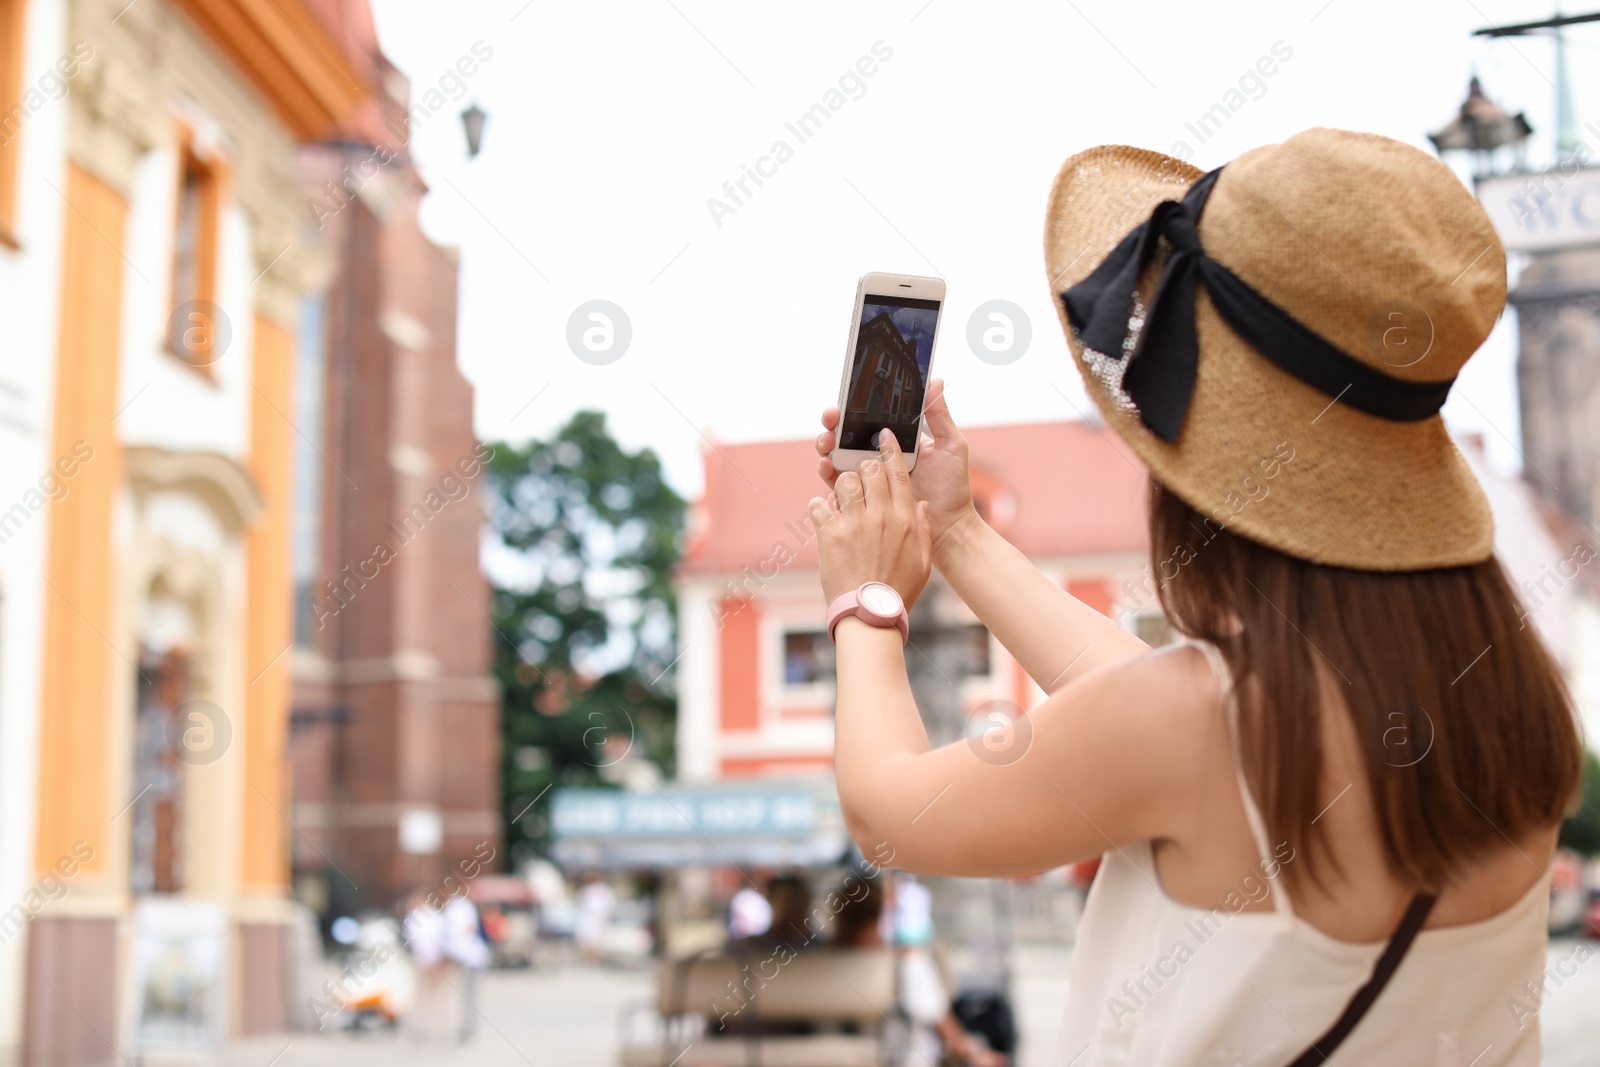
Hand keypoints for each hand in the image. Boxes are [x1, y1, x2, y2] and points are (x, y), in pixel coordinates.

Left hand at [809, 431, 932, 607]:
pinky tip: (823, 512)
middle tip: (860, 473)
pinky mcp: (830, 534)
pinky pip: (819, 505)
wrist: (870, 614)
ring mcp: (853, 523)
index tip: (883, 436)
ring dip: (841, 484)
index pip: (898, 472)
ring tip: (843, 495)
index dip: (890, 450)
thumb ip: (924, 528)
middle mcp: (880, 515)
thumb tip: (920, 504)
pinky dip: (819, 506)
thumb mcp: (923, 561)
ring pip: (843, 481)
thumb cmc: (898, 590)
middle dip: (863, 466)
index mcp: (904, 518)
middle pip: (869, 470)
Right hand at [815, 378, 979, 564]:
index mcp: (896, 440)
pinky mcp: (861, 498)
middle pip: (847, 434)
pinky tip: (828, 466)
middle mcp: (878, 455)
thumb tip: (935, 381)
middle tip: (831, 420)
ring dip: (826, 445)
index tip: (844, 401)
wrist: (949, 525)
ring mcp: (868, 477)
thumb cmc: (952, 486)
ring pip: (837, 455)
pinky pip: (838, 484)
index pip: (868, 418)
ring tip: (827, 443)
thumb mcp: (950, 445)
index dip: (852, 408)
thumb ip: (939, 415)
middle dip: (833, 424)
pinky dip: (828, 473)